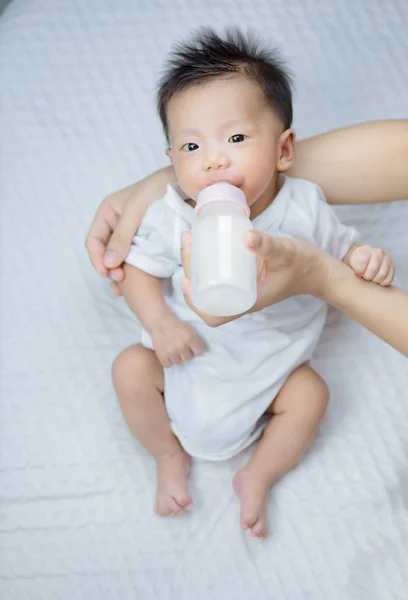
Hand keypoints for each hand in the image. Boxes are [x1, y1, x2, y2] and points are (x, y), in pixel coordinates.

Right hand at [85, 184, 149, 295]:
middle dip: (109, 268)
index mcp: (108, 213)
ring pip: (120, 259)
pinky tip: (135, 284)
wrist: (187, 184)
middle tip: (120, 281)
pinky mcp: (148, 242)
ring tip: (124, 289)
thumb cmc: (159, 189)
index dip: (97, 258)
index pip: (94, 240)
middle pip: (106, 253)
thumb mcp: (137, 210)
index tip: (107, 273)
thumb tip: (108, 264)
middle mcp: (117, 225)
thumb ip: (122, 236)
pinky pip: (137, 259)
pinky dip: (134, 272)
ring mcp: (132, 234)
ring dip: (120, 273)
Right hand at [150, 315, 204, 367]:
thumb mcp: (189, 329)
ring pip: (178, 362)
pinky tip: (168, 354)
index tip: (192, 348)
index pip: (199, 352)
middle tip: (180, 347)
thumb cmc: (176, 325)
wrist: (160, 323)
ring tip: (173, 350)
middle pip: (188, 358)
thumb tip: (198, 351)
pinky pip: (168, 365)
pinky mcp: (162, 355)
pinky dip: (168, 361)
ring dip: (176, 357)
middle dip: (185, 353)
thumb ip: (194, 340)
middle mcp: (181, 346)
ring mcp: (171, 352)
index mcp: (190, 338)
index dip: (195, 350)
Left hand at [180, 230, 331, 322]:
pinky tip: (204, 244)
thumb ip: (267, 245)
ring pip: (211, 285)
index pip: (214, 316)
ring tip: (190, 239)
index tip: (185, 279)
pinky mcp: (246, 279)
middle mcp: (243, 299)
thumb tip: (246, 236)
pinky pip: (220, 276)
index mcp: (248, 302)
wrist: (319, 270)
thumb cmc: (303, 264)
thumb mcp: (285, 252)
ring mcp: (244, 289)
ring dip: (196, 265)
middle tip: (187, 241)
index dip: (194, 303)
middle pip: (207, 296)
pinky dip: (208, 262)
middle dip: (190, 270)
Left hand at [346, 244, 394, 285]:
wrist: (358, 263)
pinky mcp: (391, 267)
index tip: (356, 273)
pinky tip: (376, 282)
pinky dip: (382, 283)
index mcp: (363, 250)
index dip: (358, 271)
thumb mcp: (344, 264)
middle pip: (373, 269)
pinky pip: (389, 278)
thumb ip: (346, 267)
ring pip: (382, 274)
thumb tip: (355, 274)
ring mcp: (386, 259)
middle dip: (366, 277)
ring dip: (374, 280)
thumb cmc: (350, 265)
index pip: (362, 262)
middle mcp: (377, 252)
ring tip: (368, 280)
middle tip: (362, 277)